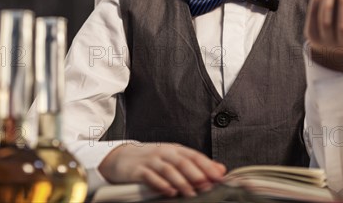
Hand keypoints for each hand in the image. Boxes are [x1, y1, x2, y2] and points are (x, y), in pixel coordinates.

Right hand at [98, 142, 226, 197]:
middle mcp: (164, 152)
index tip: (219, 177)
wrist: (121, 158)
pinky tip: (170, 192)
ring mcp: (151, 160)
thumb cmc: (152, 160)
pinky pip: (150, 177)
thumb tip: (221, 170)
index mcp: (175, 150)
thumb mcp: (174, 159)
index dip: (207, 166)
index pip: (194, 156)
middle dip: (196, 174)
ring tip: (191, 193)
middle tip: (207, 186)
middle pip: (183, 162)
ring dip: (181, 182)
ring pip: (168, 169)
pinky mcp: (138, 170)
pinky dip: (161, 184)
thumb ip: (196, 165)